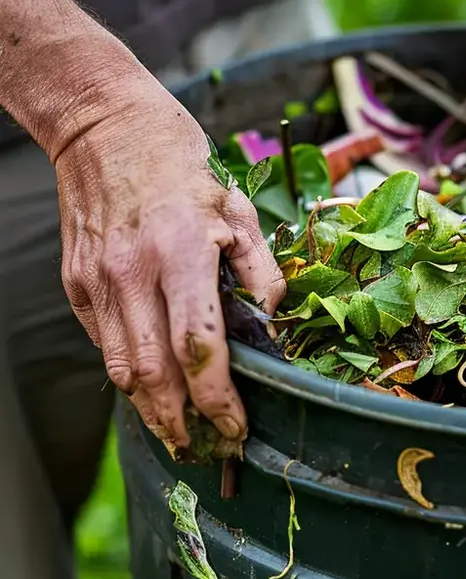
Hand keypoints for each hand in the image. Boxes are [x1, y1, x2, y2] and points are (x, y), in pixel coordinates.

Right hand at [55, 75, 284, 448]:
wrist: (104, 128)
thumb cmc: (181, 165)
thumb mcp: (237, 207)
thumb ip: (260, 268)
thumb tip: (275, 320)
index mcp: (181, 253)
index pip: (198, 345)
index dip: (217, 398)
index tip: (236, 426)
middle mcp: (133, 274)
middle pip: (153, 373)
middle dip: (182, 422)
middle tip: (208, 450)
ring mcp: (98, 281)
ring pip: (121, 369)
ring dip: (151, 411)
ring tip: (180, 436)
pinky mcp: (77, 284)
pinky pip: (103, 344)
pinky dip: (129, 375)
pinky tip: (154, 390)